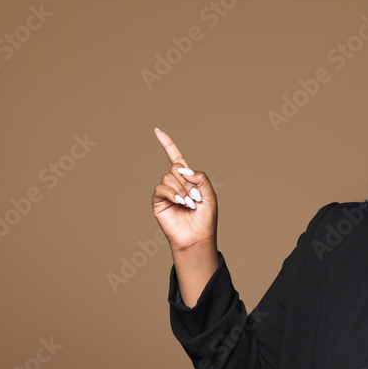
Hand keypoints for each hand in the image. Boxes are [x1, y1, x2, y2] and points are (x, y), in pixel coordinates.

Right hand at [152, 128, 217, 250]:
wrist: (197, 237)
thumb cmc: (205, 218)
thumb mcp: (210, 194)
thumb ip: (200, 177)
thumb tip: (181, 168)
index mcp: (188, 180)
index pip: (175, 158)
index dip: (167, 144)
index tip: (157, 131)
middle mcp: (175, 184)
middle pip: (175, 168)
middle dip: (187, 181)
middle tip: (195, 198)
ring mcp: (166, 193)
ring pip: (169, 177)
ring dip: (181, 190)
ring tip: (188, 204)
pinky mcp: (158, 202)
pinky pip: (160, 188)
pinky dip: (171, 193)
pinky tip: (179, 202)